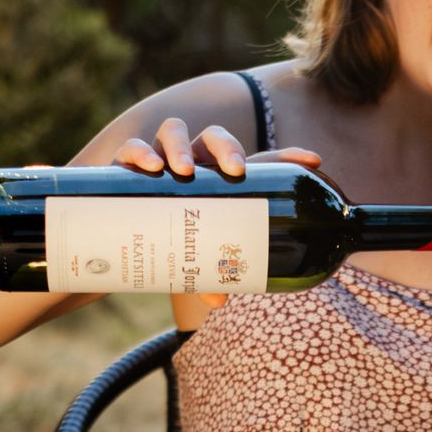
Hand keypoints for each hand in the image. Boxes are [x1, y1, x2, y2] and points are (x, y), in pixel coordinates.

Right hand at [112, 118, 322, 306]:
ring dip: (181, 146)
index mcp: (218, 179)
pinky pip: (130, 149)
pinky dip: (140, 153)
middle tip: (234, 171)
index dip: (287, 156)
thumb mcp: (192, 261)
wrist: (117, 242)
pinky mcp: (124, 169)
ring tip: (186, 171)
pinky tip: (151, 167)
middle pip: (213, 137)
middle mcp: (191, 163)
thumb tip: (219, 300)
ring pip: (172, 131)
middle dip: (227, 147)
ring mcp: (158, 161)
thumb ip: (206, 276)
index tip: (314, 161)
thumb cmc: (167, 245)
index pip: (257, 161)